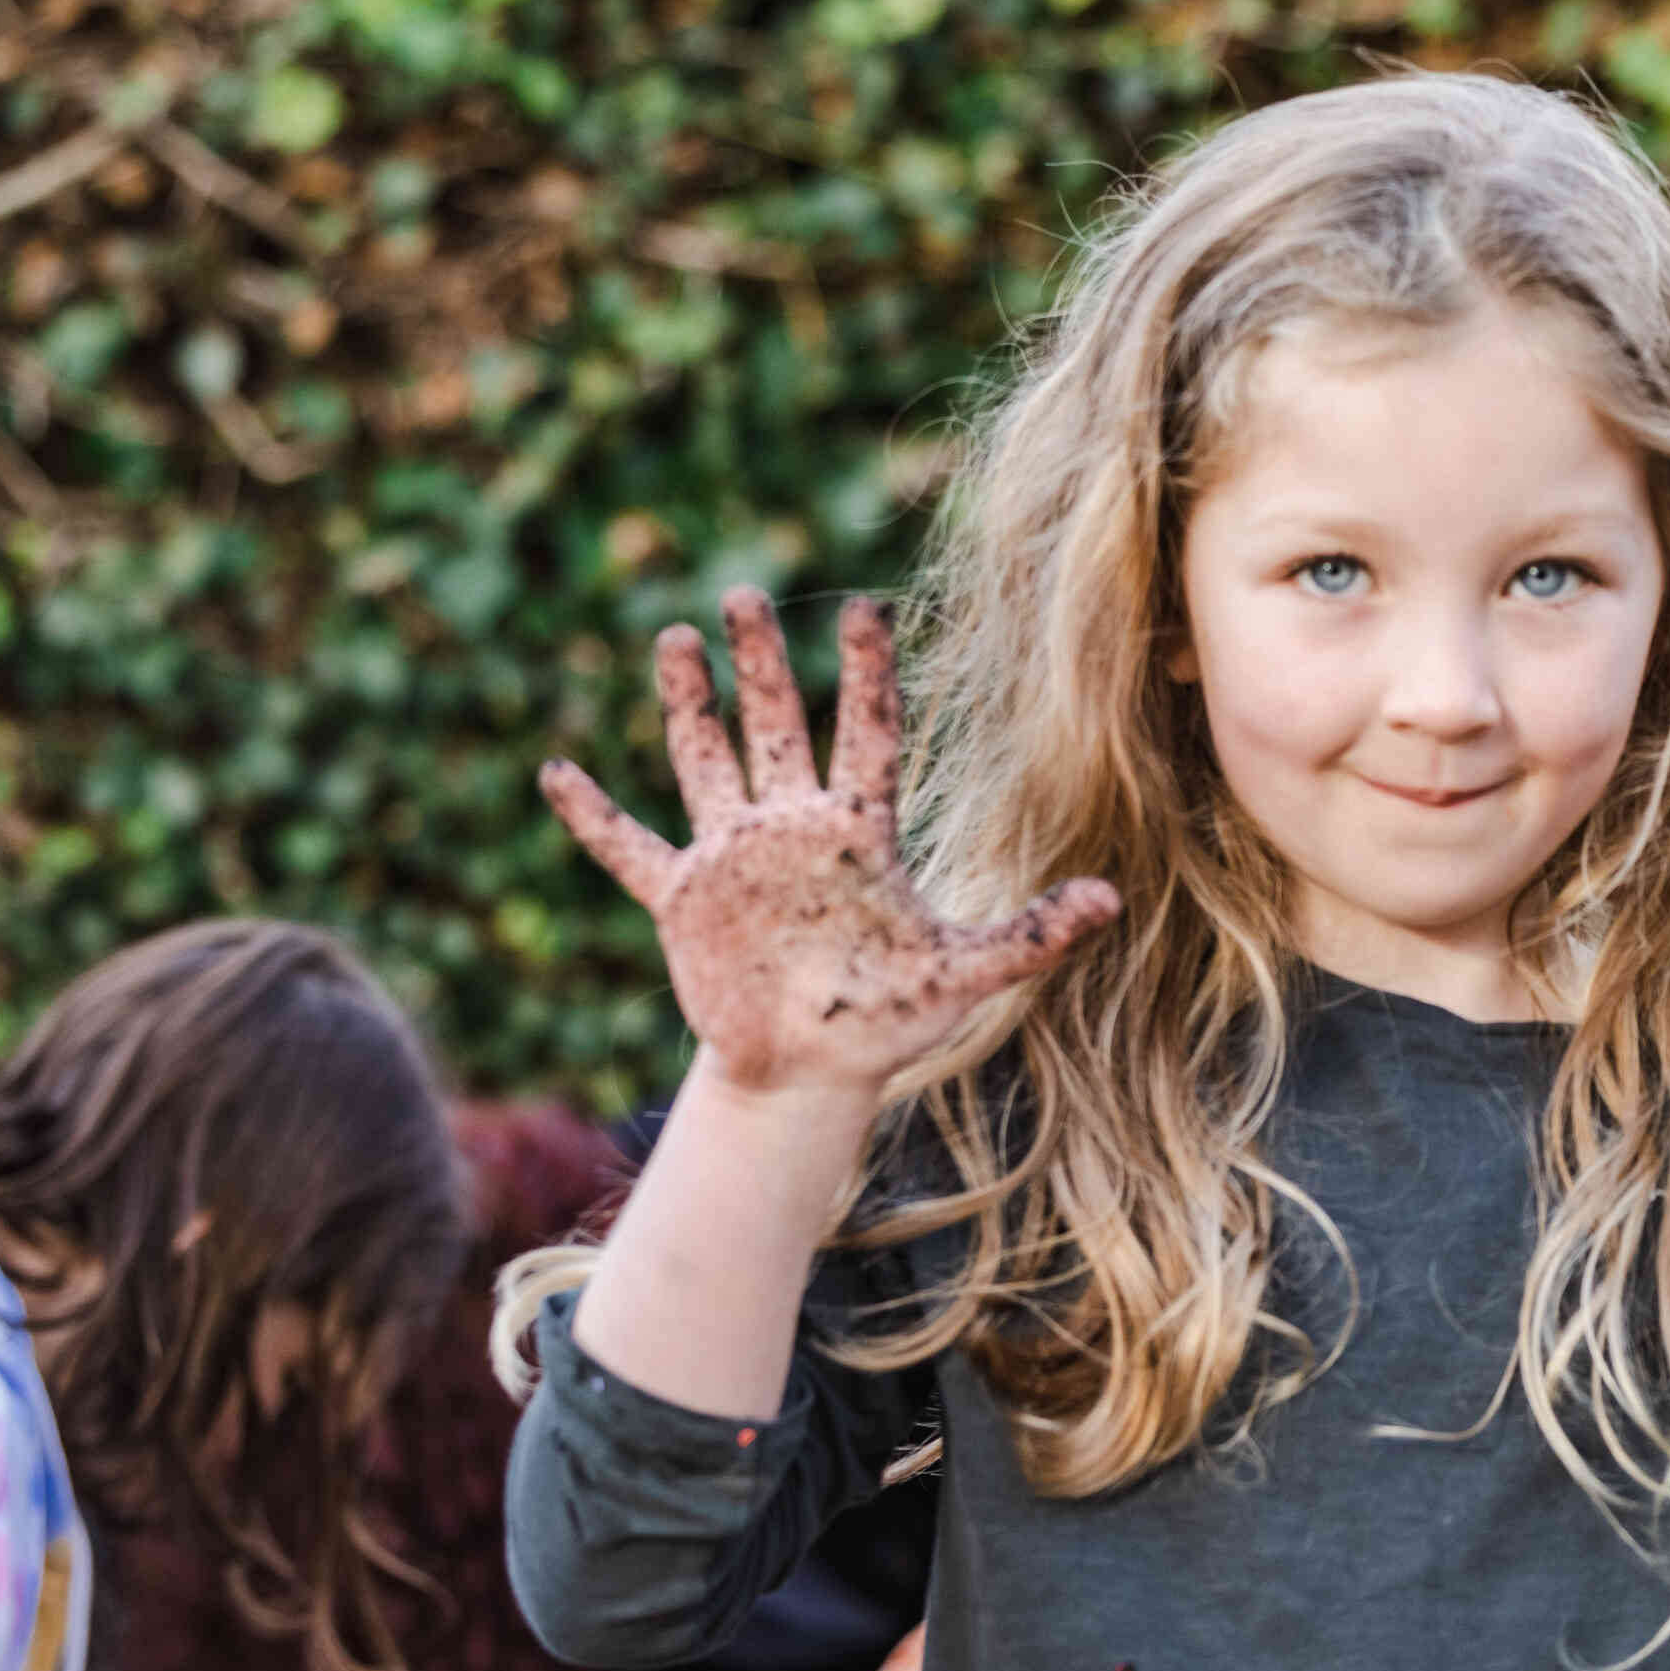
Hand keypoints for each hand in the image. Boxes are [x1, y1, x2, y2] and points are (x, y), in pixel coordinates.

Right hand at [543, 589, 1120, 1096]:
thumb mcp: (964, 976)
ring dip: (688, 704)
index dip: (864, 672)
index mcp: (857, 833)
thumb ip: (1031, 934)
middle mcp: (792, 828)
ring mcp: (734, 859)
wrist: (810, 1079)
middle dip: (761, 660)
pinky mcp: (685, 900)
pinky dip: (593, 816)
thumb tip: (1112, 900)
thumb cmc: (887, 1024)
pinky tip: (557, 771)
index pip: (865, 732)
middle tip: (746, 591)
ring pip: (705, 761)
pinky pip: (631, 849)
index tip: (864, 607)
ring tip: (673, 636)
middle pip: (775, 724)